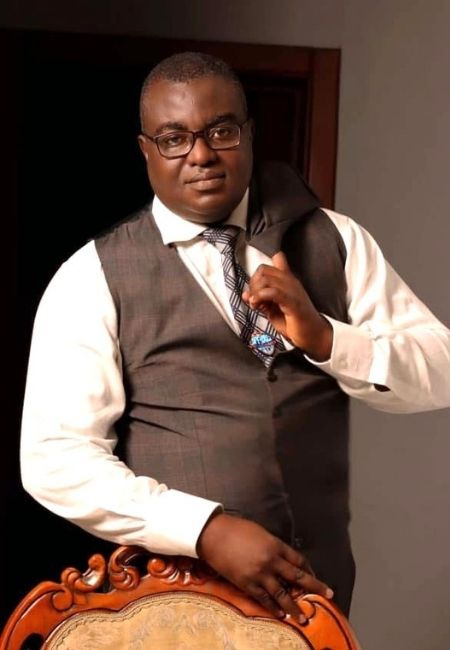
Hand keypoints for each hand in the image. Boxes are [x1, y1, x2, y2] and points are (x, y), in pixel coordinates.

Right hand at [197, 513, 332, 620]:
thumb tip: (280, 558)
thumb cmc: (236, 529)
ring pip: (282, 594)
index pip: (298, 560)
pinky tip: (279, 614)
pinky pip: (264, 599)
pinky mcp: (247, 584)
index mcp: (276, 545)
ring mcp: (260, 574)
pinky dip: (273, 608)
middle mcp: (272, 561)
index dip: (308, 569)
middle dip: (314, 587)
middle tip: (328, 594)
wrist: (214, 535)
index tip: (313, 575)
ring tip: (302, 618)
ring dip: (293, 607)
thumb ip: (272, 546)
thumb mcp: (260, 533)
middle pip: (297, 577)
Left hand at [242, 252, 332, 360]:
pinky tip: (258, 305)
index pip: (271, 263)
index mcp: (287, 281)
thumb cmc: (296, 323)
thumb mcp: (273, 309)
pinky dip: (260, 296)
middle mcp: (291, 282)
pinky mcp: (293, 303)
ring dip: (255, 291)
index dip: (257, 274)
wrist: (314, 336)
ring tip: (255, 305)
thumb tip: (245, 294)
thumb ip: (261, 300)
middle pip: (264, 269)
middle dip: (253, 284)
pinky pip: (273, 292)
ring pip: (266, 278)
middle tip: (253, 299)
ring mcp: (293, 291)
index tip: (254, 290)